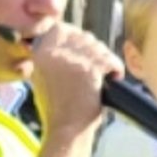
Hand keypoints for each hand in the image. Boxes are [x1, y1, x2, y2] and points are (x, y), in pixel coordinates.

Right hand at [28, 24, 121, 139]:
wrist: (66, 128)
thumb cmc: (57, 107)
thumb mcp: (42, 76)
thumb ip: (51, 55)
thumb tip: (68, 38)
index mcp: (40, 52)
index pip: (61, 28)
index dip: (75, 36)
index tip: (80, 47)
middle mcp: (54, 52)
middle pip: (83, 36)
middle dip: (93, 50)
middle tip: (95, 67)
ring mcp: (72, 59)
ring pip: (99, 47)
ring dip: (105, 60)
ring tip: (103, 76)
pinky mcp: (89, 69)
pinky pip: (110, 60)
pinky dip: (115, 69)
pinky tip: (113, 78)